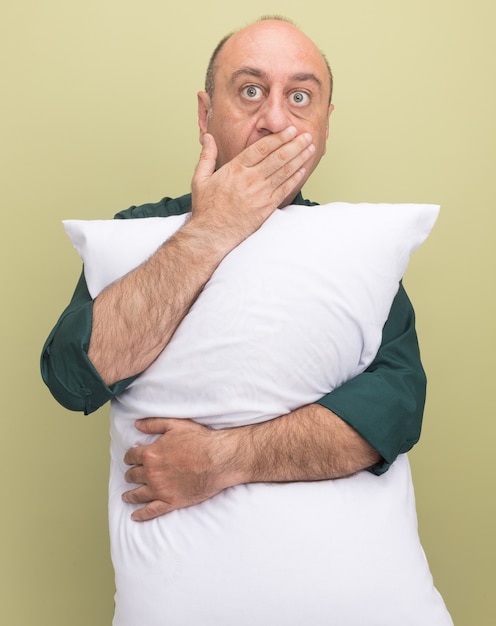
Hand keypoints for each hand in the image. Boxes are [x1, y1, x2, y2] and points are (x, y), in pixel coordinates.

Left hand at [122, 418, 237, 521]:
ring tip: (127, 496)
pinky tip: (135, 516)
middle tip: (131, 475)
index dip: (130, 457)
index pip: (131, 456)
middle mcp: (152, 473)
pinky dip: (141, 514)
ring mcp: (160, 489)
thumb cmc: (200, 441)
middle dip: (131, 474)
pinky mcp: (171, 502)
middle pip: (133, 475)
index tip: (131, 459)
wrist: (218, 459)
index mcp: (151, 454)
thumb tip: (137, 424)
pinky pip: (151, 511)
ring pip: (138, 494)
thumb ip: (153, 424)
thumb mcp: (175, 425)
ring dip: (130, 494)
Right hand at [191, 127, 315, 244]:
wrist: (212, 235)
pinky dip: (295, 178)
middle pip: (278, 157)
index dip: (279, 137)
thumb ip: (207, 156)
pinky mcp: (266, 208)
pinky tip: (303, 169)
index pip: (262, 148)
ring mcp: (260, 194)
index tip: (290, 130)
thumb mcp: (200, 179)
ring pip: (284, 172)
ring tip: (310, 148)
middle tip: (306, 135)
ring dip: (299, 158)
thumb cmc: (206, 209)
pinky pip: (285, 189)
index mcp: (235, 169)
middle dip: (295, 144)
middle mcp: (250, 180)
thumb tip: (209, 137)